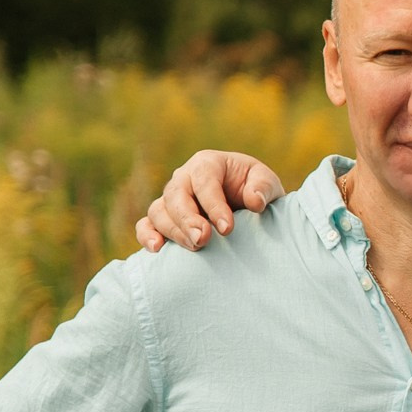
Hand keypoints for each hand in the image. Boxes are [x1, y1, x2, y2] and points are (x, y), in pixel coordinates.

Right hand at [135, 150, 285, 251]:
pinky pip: (145, 225)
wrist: (246, 205)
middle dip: (188, 219)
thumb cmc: (255, 189)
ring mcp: (170, 198)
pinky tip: (157, 249)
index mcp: (207, 163)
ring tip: (194, 247)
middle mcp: (184, 178)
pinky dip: (146, 235)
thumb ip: (263, 188)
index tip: (227, 228)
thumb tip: (254, 201)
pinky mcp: (163, 218)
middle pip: (176, 195)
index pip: (204, 180)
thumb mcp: (266, 183)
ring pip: (159, 211)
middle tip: (203, 240)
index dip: (213, 204)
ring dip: (173, 231)